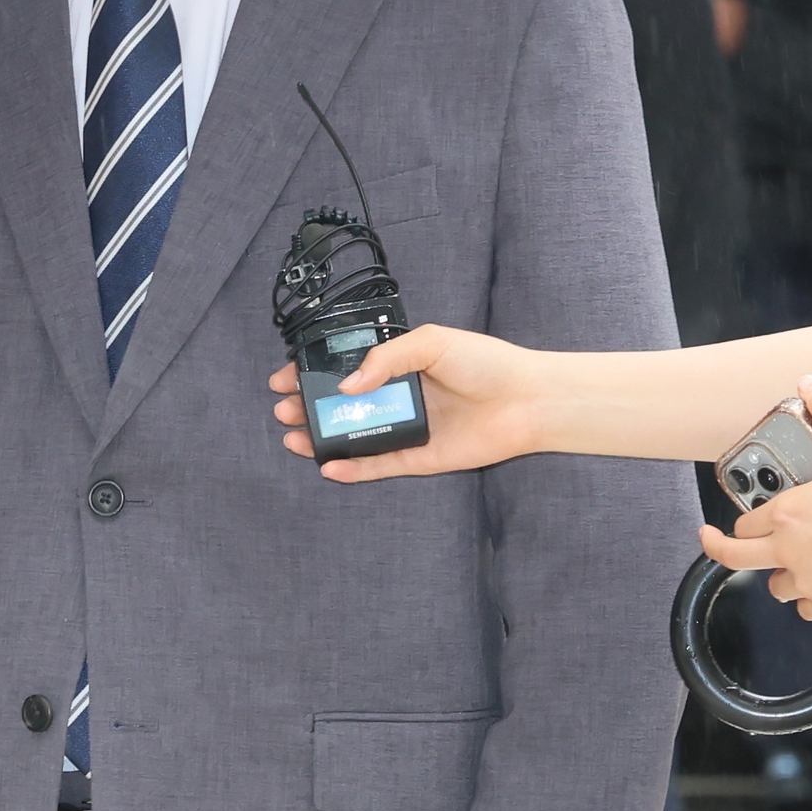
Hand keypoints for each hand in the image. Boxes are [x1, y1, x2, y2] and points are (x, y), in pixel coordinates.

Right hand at [268, 325, 564, 477]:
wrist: (527, 400)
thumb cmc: (486, 363)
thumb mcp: (431, 342)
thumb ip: (385, 358)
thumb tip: (347, 385)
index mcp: (400, 365)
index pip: (346, 369)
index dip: (313, 373)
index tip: (284, 378)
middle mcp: (400, 397)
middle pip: (344, 406)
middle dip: (309, 408)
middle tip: (284, 409)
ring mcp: (408, 429)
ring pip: (355, 438)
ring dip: (323, 439)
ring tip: (294, 437)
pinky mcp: (420, 459)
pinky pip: (379, 466)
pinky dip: (353, 469)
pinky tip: (327, 466)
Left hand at [703, 375, 811, 620]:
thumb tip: (811, 385)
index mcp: (786, 516)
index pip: (744, 522)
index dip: (742, 517)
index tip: (740, 516)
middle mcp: (788, 552)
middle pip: (736, 558)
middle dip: (721, 549)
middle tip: (714, 541)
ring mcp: (808, 582)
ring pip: (775, 585)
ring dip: (778, 573)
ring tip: (791, 560)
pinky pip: (808, 606)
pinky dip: (811, 597)